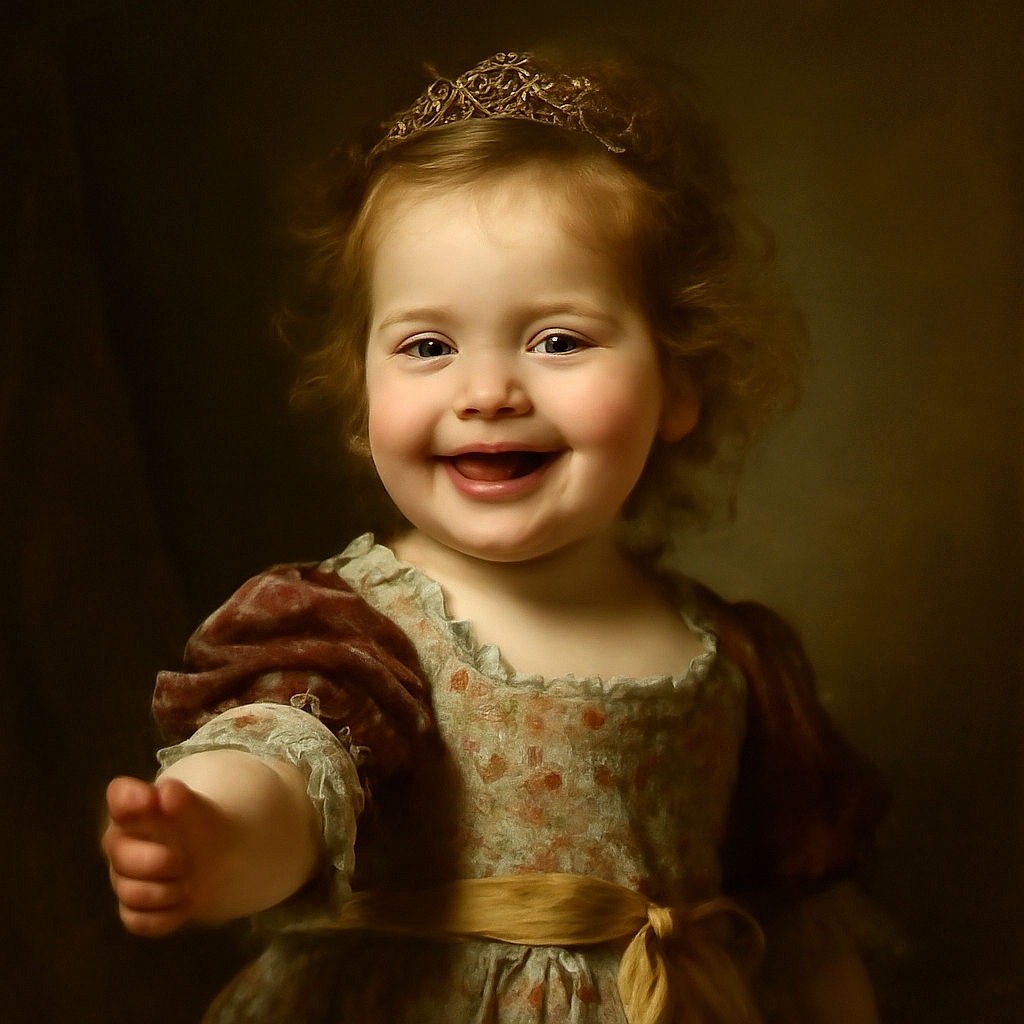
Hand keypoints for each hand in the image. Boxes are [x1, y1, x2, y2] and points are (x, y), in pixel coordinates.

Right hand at [102, 774, 229, 936]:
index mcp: (135, 811)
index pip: (119, 796)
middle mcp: (121, 844)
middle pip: (120, 855)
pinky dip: (166, 915)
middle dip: (153, 861)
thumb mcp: (197, 810)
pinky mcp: (133, 910)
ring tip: (191, 883)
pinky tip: (184, 904)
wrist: (216, 859)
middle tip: (182, 861)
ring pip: (129, 893)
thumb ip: (181, 798)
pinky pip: (138, 920)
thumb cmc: (199, 826)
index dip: (129, 797)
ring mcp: (124, 879)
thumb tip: (166, 792)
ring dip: (165, 891)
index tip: (150, 798)